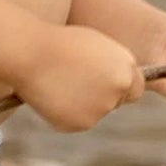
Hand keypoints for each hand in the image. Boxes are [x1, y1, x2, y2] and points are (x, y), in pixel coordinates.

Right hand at [13, 26, 144, 132]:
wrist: (30, 53)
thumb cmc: (59, 42)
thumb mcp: (95, 47)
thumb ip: (111, 66)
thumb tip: (118, 82)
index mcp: (125, 68)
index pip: (135, 88)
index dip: (121, 87)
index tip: (106, 83)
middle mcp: (118, 91)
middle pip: (116, 102)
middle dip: (102, 96)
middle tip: (78, 83)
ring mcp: (100, 109)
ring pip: (95, 112)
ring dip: (83, 104)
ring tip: (60, 84)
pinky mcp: (81, 123)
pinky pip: (77, 121)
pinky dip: (67, 113)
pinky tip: (53, 96)